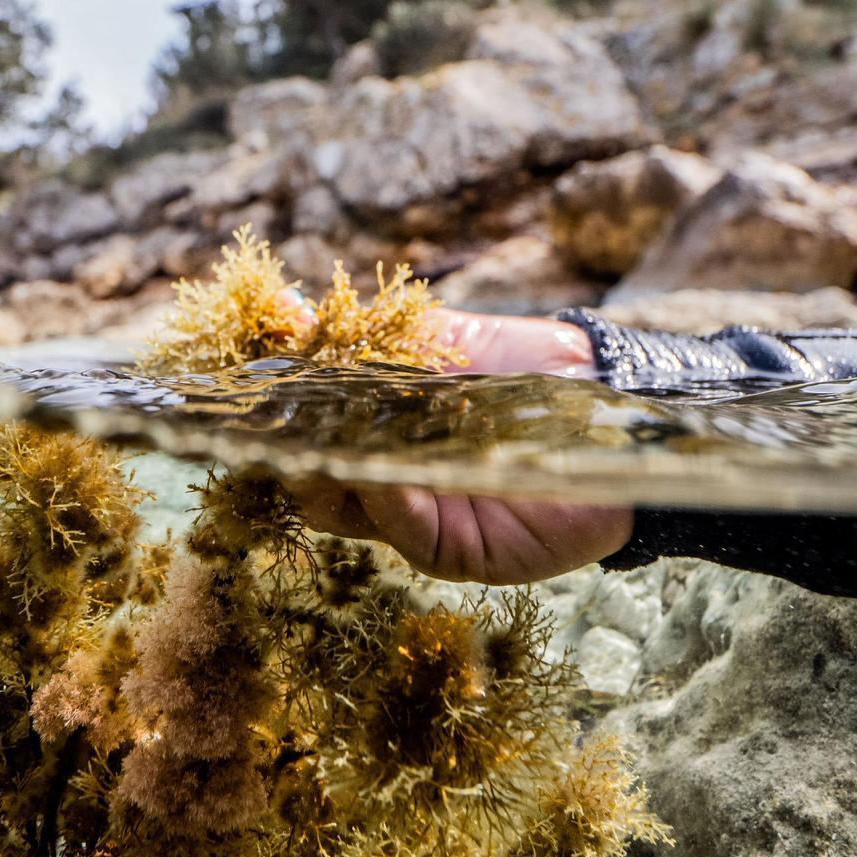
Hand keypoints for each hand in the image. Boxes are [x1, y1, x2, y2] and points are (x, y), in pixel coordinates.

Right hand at [293, 309, 633, 583]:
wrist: (610, 398)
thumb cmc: (526, 366)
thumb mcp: (438, 338)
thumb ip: (359, 333)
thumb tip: (280, 304)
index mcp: (380, 438)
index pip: (306, 438)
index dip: (275, 419)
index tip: (246, 389)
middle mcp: (393, 487)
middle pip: (312, 483)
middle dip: (288, 450)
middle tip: (267, 420)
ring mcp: (421, 523)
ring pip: (346, 512)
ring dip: (327, 473)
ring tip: (315, 441)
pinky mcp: (458, 553)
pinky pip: (404, 530)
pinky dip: (385, 496)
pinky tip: (377, 466)